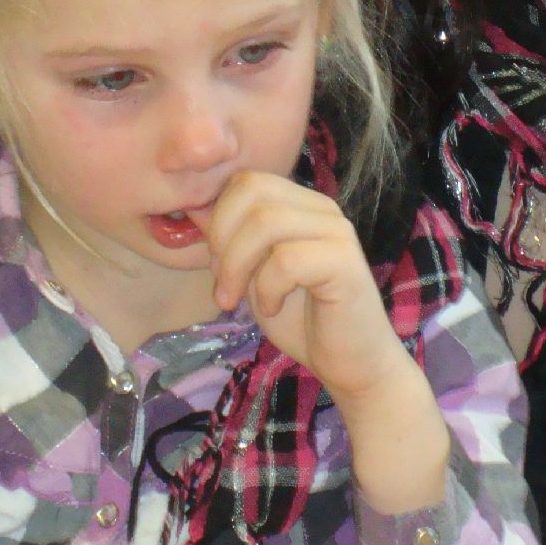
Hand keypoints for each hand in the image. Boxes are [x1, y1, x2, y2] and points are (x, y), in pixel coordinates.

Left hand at [206, 172, 407, 403]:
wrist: (350, 363)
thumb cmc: (301, 320)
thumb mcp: (252, 275)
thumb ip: (231, 242)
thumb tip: (195, 209)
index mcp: (301, 205)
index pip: (247, 181)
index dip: (218, 220)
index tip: (216, 266)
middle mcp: (322, 209)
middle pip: (253, 191)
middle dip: (222, 240)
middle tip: (224, 286)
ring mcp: (336, 232)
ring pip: (265, 221)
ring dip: (237, 266)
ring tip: (238, 300)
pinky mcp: (345, 262)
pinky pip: (287, 260)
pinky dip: (267, 288)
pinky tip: (273, 308)